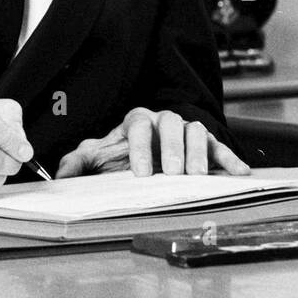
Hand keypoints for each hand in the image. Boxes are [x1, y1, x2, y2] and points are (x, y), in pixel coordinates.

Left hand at [55, 107, 250, 177]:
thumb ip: (79, 162)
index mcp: (136, 121)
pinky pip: (218, 146)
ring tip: (197, 176)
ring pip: (194, 132)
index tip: (140, 172)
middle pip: (170, 124)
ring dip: (197, 153)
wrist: (148, 147)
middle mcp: (162, 121)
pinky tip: (239, 172)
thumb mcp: (99, 156)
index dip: (139, 147)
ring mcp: (186, 130)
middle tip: (171, 172)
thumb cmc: (122, 153)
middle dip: (171, 148)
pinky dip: (229, 158)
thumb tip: (58, 173)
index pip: (138, 125)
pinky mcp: (205, 143)